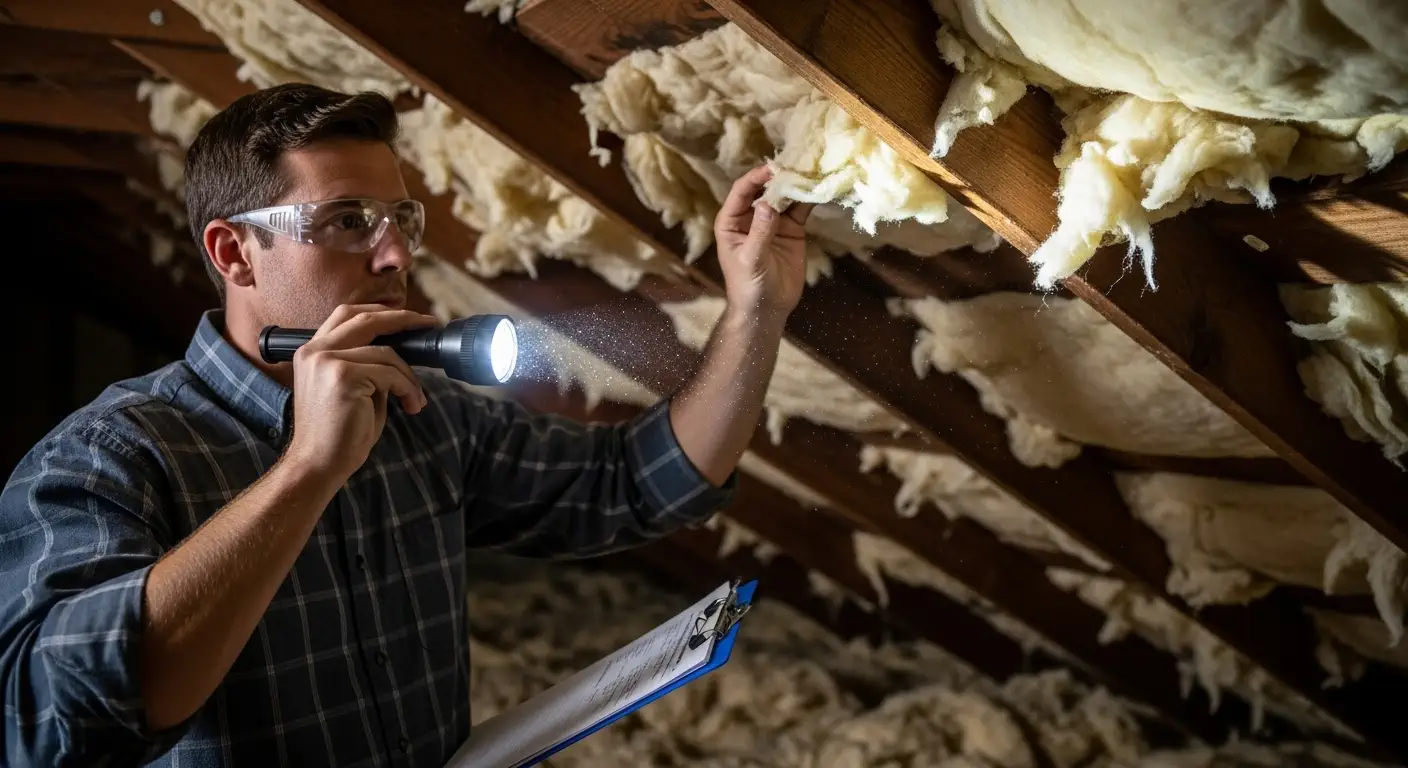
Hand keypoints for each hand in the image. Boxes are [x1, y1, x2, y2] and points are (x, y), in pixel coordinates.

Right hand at [283, 304, 437, 480]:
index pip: (348, 315)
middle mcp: (314, 350)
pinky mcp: (343, 375)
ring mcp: (326, 360)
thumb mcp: (354, 390)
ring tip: (415, 400)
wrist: (318, 464)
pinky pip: (390, 373)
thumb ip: (369, 367)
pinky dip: (408, 389)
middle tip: (429, 324)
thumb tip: (400, 354)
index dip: (381, 312)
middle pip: (365, 318)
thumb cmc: (339, 434)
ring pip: (386, 353)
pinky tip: (411, 406)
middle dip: (402, 319)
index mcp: (312, 351)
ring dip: (408, 376)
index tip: (410, 318)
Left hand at [714, 165, 813, 318]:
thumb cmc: (748, 286)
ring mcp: (773, 221)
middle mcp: (751, 216)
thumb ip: (760, 232)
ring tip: (812, 170)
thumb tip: (768, 204)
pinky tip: (820, 187)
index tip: (773, 169)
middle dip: (779, 176)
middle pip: (764, 188)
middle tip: (797, 164)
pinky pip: (800, 209)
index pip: (742, 191)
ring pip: (784, 196)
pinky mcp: (791, 229)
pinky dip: (809, 198)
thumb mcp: (751, 259)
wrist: (767, 309)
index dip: (756, 178)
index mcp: (731, 221)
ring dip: (796, 184)